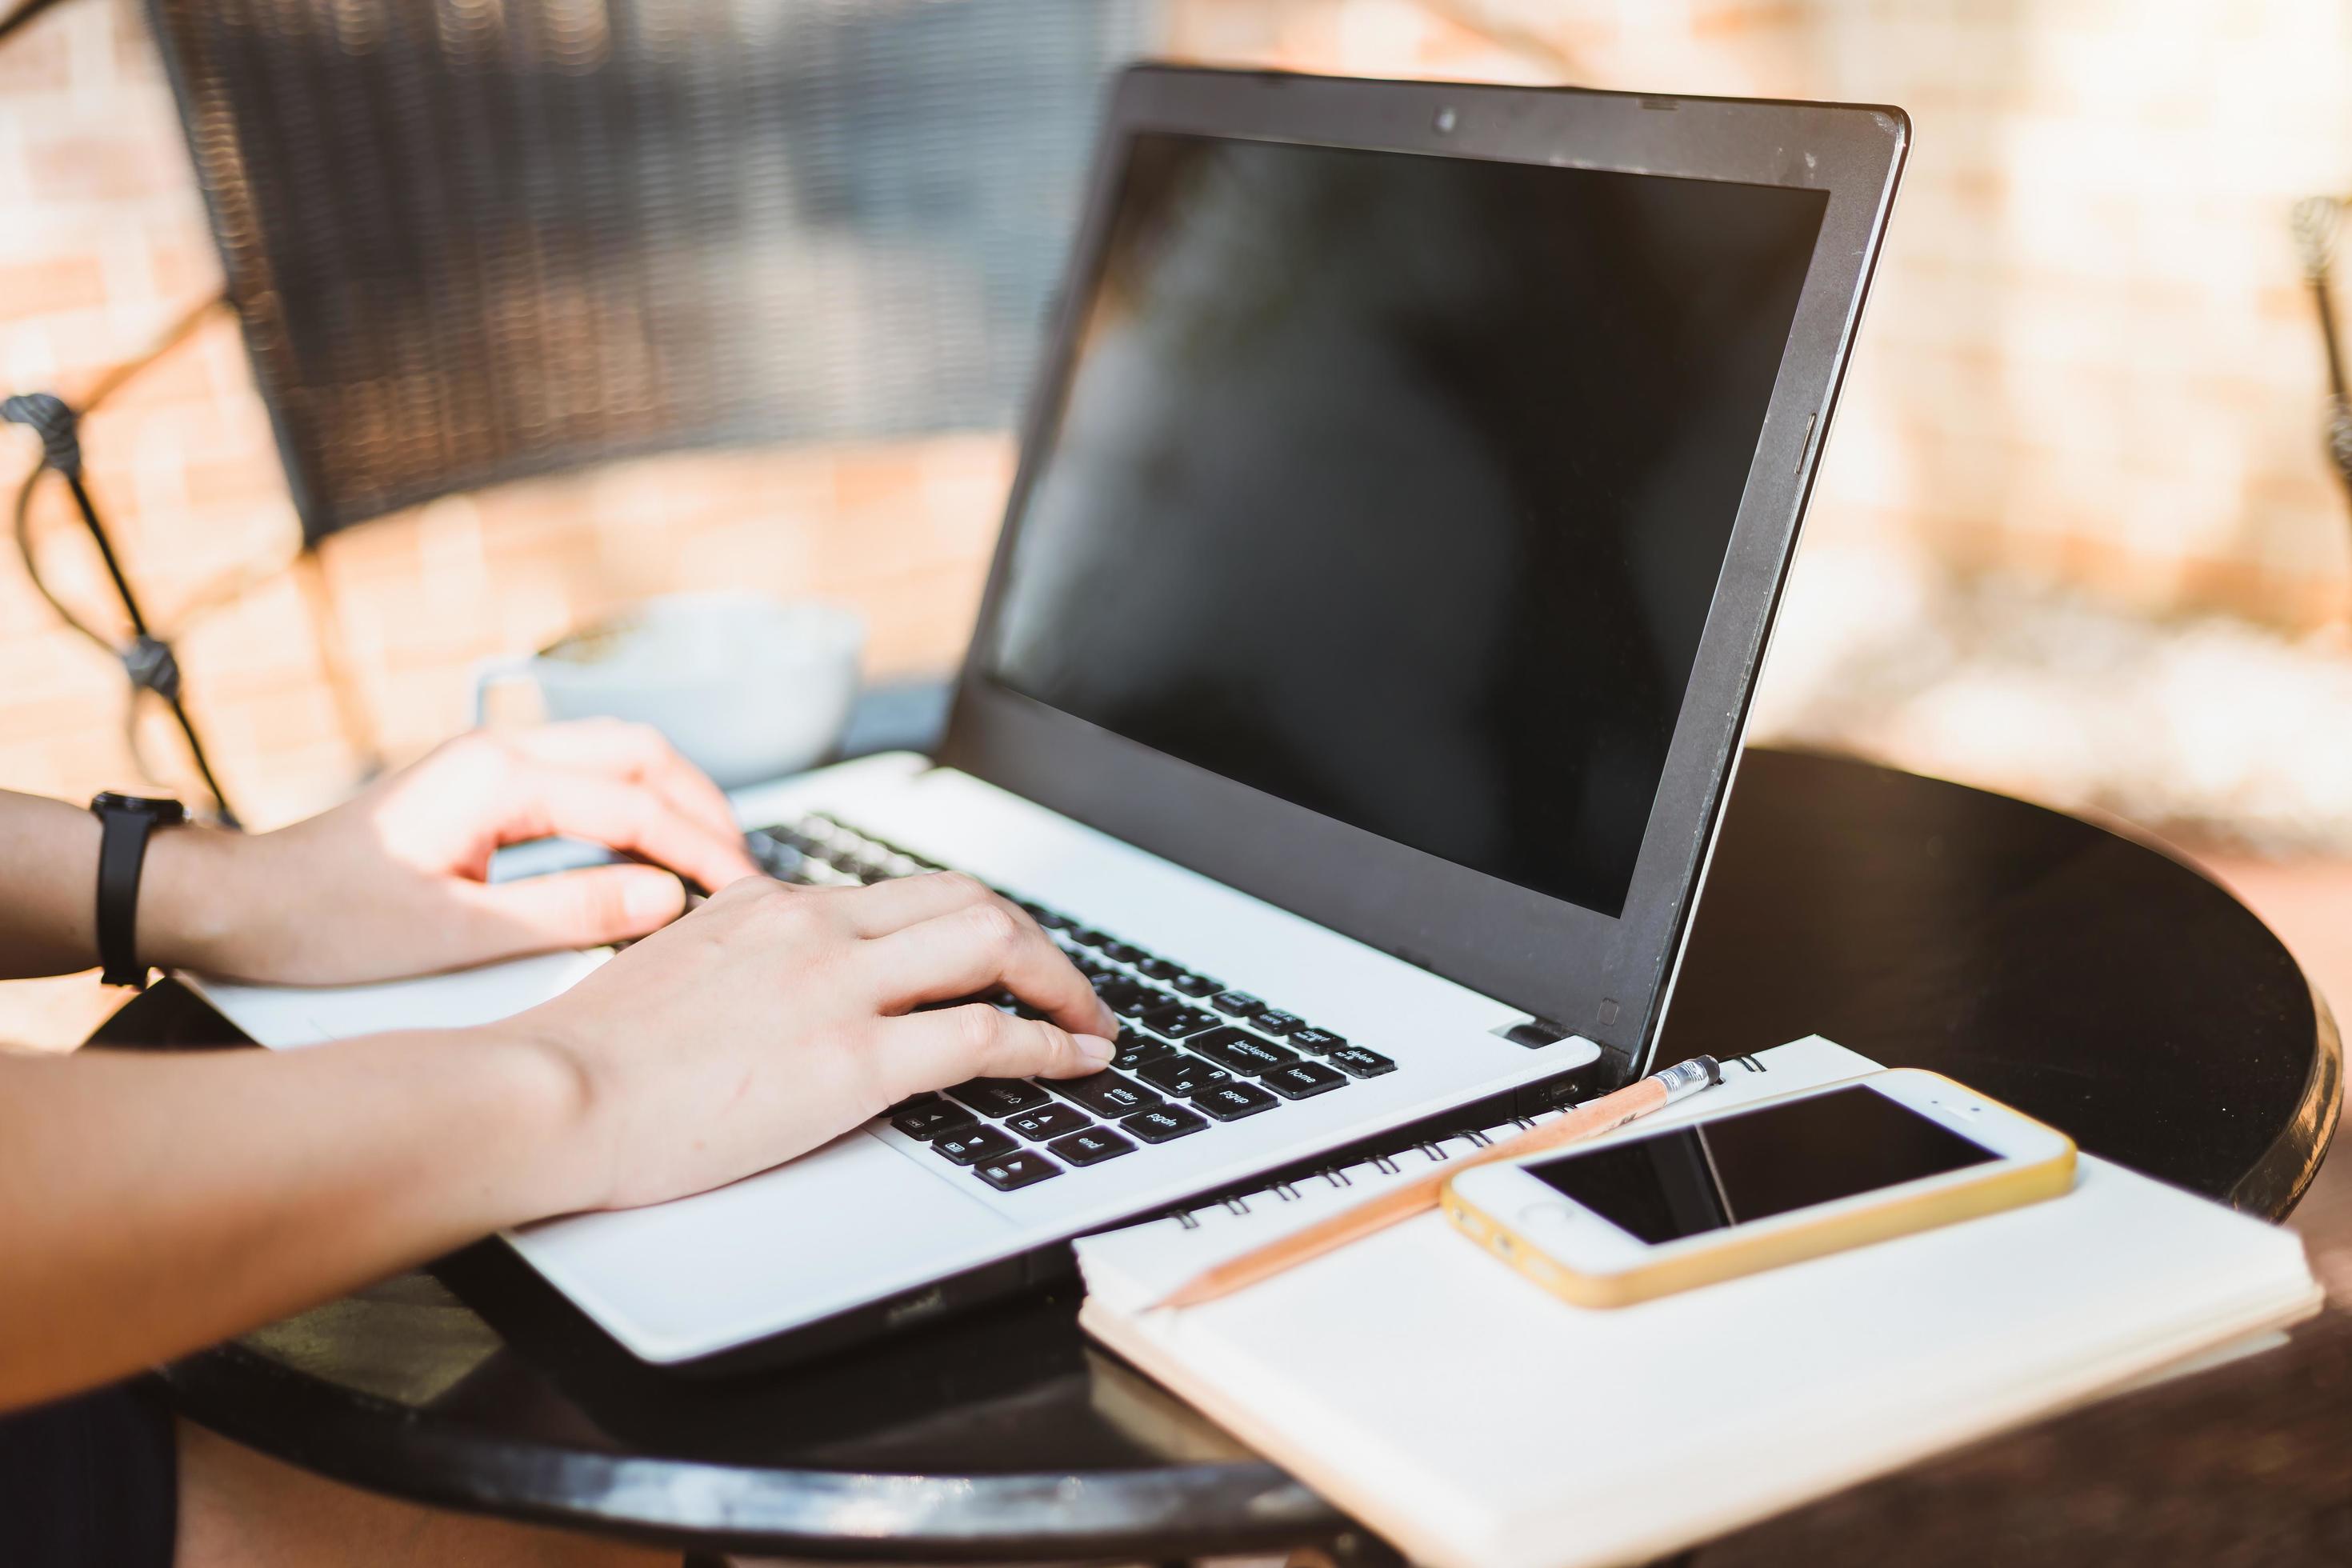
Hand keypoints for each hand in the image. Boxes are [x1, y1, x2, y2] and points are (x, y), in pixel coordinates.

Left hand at [150, 722, 761, 984]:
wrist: (244, 903)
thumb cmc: (330, 920)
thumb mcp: (458, 933)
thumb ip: (571, 912)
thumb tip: (666, 900)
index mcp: (497, 778)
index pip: (632, 804)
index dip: (698, 849)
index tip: (743, 892)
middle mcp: (500, 749)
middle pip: (641, 752)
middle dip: (705, 807)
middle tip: (746, 870)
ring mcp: (493, 759)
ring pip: (619, 753)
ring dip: (676, 798)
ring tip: (715, 860)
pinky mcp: (487, 782)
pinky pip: (588, 773)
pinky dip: (638, 803)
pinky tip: (654, 851)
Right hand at [510, 871, 1120, 1209]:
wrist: (550, 1096)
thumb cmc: (592, 1058)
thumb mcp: (677, 970)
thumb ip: (741, 959)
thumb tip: (780, 978)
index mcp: (774, 906)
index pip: (906, 891)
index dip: (975, 922)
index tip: (1002, 956)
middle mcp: (816, 928)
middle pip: (969, 902)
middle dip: (1037, 944)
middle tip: (1067, 987)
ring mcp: (838, 990)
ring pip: (992, 947)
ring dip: (1061, 984)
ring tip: (1091, 1023)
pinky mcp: (851, 1063)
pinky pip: (984, 1038)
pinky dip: (1048, 1046)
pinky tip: (1073, 1062)